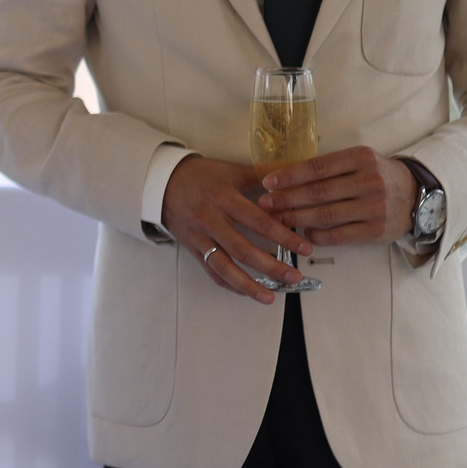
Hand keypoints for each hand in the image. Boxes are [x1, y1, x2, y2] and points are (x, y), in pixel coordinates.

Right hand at [161, 155, 314, 302]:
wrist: (162, 183)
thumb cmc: (199, 175)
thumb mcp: (229, 170)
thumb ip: (259, 178)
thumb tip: (290, 183)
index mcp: (224, 199)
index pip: (259, 222)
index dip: (284, 237)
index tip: (304, 248)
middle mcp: (211, 221)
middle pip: (244, 250)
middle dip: (272, 267)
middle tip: (294, 277)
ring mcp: (200, 238)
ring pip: (225, 268)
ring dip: (249, 286)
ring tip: (270, 297)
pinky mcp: (193, 249)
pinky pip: (212, 272)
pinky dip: (230, 284)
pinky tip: (247, 292)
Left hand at [257, 147, 418, 246]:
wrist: (415, 196)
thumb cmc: (377, 176)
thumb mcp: (358, 162)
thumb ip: (329, 168)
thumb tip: (285, 179)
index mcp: (361, 157)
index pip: (317, 167)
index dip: (289, 175)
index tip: (267, 182)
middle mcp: (370, 181)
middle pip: (318, 192)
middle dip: (286, 199)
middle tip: (265, 203)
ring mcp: (375, 207)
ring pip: (325, 215)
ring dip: (296, 218)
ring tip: (277, 219)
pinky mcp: (376, 230)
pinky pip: (338, 235)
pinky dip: (316, 235)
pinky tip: (303, 233)